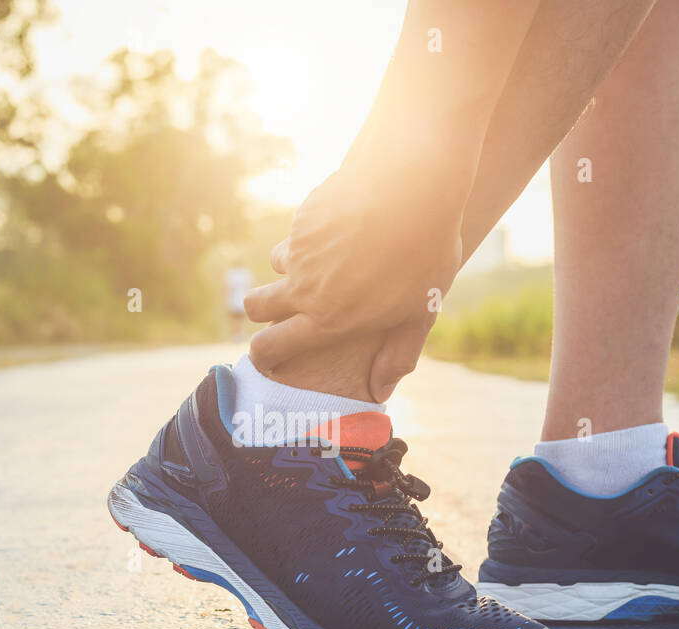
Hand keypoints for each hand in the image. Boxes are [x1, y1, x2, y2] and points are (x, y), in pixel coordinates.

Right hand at [244, 162, 463, 400]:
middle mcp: (304, 289)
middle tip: (276, 310)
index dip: (262, 355)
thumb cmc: (424, 254)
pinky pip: (296, 233)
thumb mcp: (419, 312)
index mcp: (328, 321)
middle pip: (254, 307)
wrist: (414, 187)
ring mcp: (299, 252)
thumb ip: (398, 353)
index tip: (264, 354)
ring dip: (290, 268)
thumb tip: (380, 391)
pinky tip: (341, 226)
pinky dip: (310, 235)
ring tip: (325, 261)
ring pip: (276, 266)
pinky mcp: (302, 219)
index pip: (271, 347)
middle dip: (258, 312)